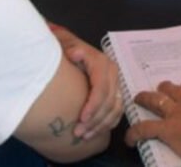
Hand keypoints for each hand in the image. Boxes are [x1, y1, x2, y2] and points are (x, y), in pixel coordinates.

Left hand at [49, 24, 123, 139]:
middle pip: (109, 101)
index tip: (81, 118)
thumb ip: (70, 48)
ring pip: (115, 109)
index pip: (102, 88)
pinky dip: (107, 124)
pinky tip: (94, 132)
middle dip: (95, 119)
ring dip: (101, 125)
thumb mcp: (65, 43)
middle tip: (78, 133)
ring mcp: (114, 84)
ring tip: (84, 135)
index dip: (94, 105)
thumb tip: (76, 54)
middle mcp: (111, 74)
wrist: (67, 46)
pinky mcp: (113, 92)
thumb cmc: (64, 48)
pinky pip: (116, 111)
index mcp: (102, 64)